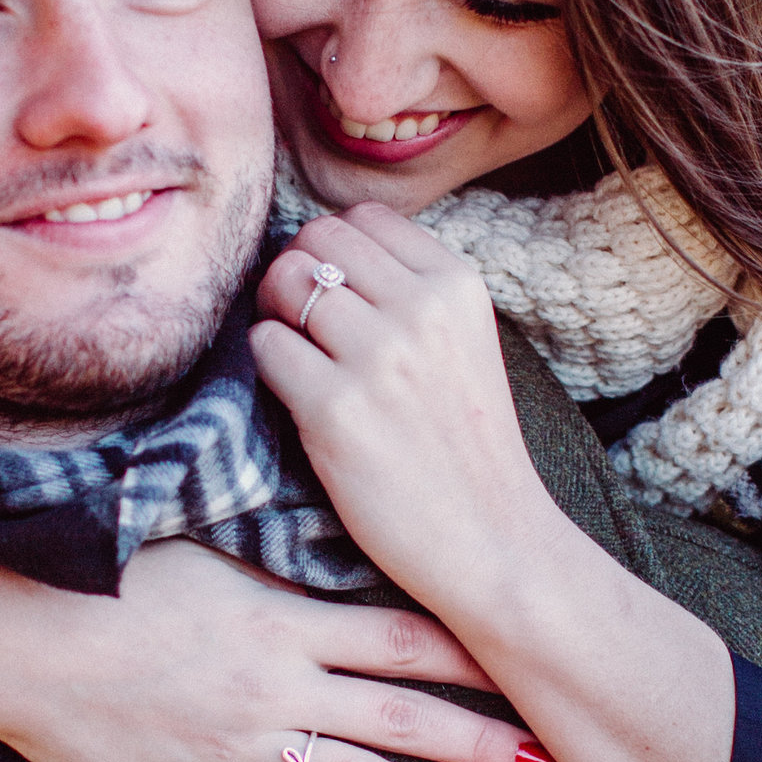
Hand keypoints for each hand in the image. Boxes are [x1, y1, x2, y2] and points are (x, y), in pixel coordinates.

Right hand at [0, 538, 555, 761]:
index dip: (474, 656)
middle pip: (402, 717)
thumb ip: (270, 563)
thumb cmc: (99, 575)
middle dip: (482, 741)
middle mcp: (276, 688)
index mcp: (282, 621)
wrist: (17, 638)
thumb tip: (329, 544)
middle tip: (550, 761)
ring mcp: (237, 748)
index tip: (530, 664)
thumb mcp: (198, 547)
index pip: (403, 638)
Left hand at [250, 203, 735, 761]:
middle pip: (316, 239)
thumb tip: (327, 250)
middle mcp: (420, 309)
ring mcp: (377, 358)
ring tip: (297, 359)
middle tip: (299, 321)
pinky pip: (266, 346)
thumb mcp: (465, 345)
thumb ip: (413, 292)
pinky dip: (267, 364)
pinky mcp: (334, 410)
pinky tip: (295, 396)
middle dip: (295, 271)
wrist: (495, 544)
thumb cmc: (468, 450)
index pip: (364, 218)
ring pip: (285, 284)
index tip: (334, 292)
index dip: (334, 249)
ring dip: (275, 315)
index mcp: (458, 286)